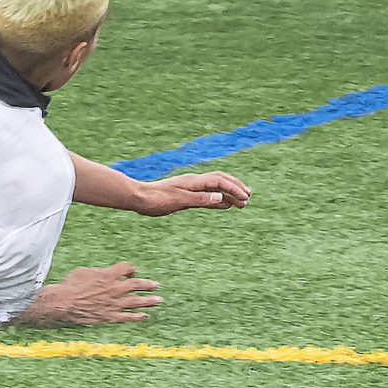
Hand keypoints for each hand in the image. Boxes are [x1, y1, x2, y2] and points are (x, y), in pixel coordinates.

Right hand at [30, 262, 163, 325]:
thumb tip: (102, 274)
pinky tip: (144, 316)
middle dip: (148, 284)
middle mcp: (114, 289)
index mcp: (108, 275)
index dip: (130, 268)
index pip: (127, 268)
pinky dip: (136, 317)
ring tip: (159, 300)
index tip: (130, 271)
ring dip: (149, 300)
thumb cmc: (69, 285)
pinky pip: (126, 317)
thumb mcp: (83, 271)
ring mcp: (113, 304)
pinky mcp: (109, 316)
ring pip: (136, 302)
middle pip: (136, 284)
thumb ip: (97, 272)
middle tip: (156, 285)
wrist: (63, 302)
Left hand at [134, 172, 249, 215]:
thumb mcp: (180, 200)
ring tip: (241, 203)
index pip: (219, 181)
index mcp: (193, 181)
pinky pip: (207, 196)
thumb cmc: (157, 200)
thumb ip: (201, 199)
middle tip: (248, 196)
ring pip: (215, 189)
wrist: (139, 199)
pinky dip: (218, 200)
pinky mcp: (186, 196)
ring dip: (229, 194)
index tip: (245, 197)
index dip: (233, 188)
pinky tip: (224, 205)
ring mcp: (190, 189)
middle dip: (235, 187)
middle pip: (220, 181)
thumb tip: (222, 198)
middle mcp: (194, 182)